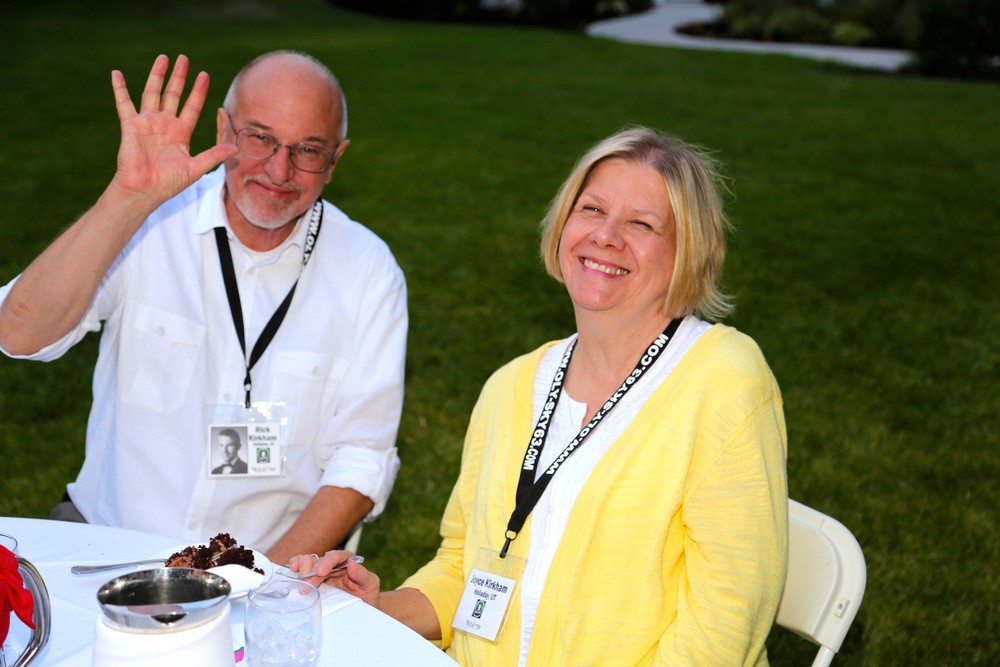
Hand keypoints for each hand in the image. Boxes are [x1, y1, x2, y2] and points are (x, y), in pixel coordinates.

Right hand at [108, 54, 236, 206]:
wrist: (144, 190)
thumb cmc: (169, 183)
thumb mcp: (195, 168)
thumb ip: (213, 156)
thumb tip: (235, 148)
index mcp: (181, 132)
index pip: (192, 106)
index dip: (198, 91)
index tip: (204, 75)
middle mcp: (165, 124)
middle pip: (173, 94)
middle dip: (179, 77)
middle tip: (184, 59)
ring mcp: (147, 123)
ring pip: (152, 93)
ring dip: (157, 75)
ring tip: (163, 58)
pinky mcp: (131, 125)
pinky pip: (123, 103)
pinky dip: (119, 89)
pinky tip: (116, 73)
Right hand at [288, 550, 380, 607]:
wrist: (361, 610)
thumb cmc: (367, 596)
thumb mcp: (370, 586)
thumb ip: (363, 575)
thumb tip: (352, 564)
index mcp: (347, 562)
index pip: (337, 556)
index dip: (328, 562)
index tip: (321, 572)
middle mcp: (332, 566)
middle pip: (319, 559)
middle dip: (312, 568)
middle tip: (308, 583)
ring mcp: (321, 573)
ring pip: (308, 562)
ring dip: (302, 568)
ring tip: (297, 576)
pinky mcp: (313, 582)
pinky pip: (301, 571)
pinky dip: (295, 569)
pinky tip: (290, 571)